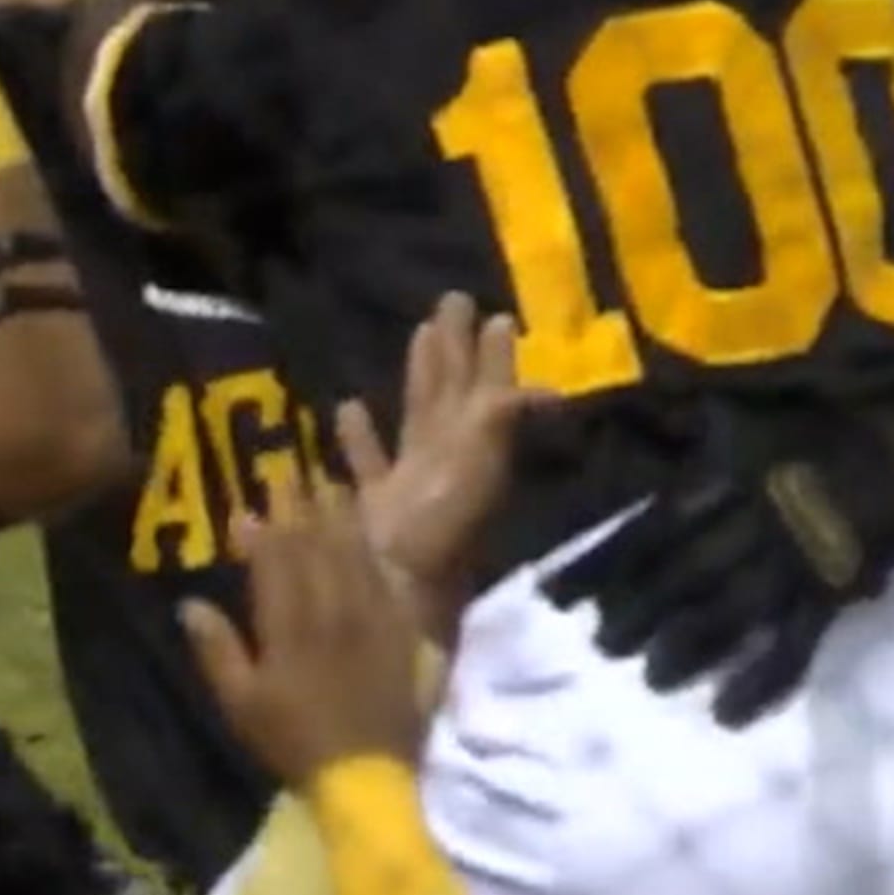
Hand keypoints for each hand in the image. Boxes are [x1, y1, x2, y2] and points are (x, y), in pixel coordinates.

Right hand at [180, 477, 427, 786]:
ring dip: (342, 517)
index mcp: (291, 626)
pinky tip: (372, 539)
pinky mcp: (401, 634)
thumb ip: (217, 650)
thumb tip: (189, 604)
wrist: (365, 777)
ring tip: (332, 484)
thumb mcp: (242, 704)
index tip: (253, 499)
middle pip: (319, 545)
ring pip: (356, 554)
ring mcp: (372, 620)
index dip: (265, 527)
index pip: (277, 560)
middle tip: (294, 470)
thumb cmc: (294, 742)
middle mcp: (333, 611)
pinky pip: (389, 581)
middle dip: (304, 505)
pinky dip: (377, 554)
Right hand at [334, 293, 550, 634]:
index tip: (496, 314)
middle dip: (456, 348)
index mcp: (473, 445)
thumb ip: (499, 420)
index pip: (485, 387)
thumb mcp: (477, 462)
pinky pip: (369, 462)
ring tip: (418, 333)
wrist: (401, 594)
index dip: (492, 354)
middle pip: (455, 392)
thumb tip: (547, 390)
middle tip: (456, 299)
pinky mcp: (376, 504)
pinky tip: (346, 406)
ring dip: (418, 377)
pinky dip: (359, 436)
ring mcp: (413, 481)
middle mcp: (448, 458)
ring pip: (417, 415)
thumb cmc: (437, 528)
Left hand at [540, 393, 893, 726]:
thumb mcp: (739, 416)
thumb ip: (686, 438)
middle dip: (634, 612)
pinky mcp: (831, 591)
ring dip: (684, 649)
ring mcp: (790, 559)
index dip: (596, 563)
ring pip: (726, 612)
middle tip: (598, 646)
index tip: (553, 594)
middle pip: (677, 574)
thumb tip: (602, 447)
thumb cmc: (817, 416)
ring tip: (651, 678)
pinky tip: (728, 715)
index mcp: (719, 474)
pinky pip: (793, 645)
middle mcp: (744, 519)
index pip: (643, 525)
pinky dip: (760, 682)